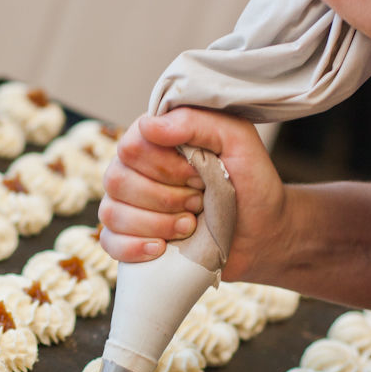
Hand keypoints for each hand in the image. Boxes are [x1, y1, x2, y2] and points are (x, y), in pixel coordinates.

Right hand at [98, 107, 288, 281]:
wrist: (262, 233)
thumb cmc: (251, 184)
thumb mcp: (236, 141)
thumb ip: (197, 122)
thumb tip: (150, 127)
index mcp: (156, 140)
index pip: (131, 146)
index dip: (164, 167)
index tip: (199, 176)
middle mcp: (135, 169)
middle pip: (117, 181)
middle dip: (164, 198)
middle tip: (198, 203)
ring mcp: (128, 205)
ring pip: (112, 213)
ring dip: (156, 224)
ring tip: (189, 226)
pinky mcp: (129, 238)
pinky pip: (108, 242)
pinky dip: (133, 248)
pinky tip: (161, 249)